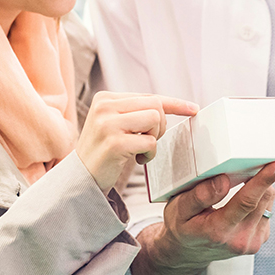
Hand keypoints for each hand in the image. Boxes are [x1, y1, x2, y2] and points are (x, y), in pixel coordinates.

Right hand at [76, 91, 198, 193]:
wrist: (81, 179)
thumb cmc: (104, 152)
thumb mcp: (115, 124)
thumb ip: (135, 112)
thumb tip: (169, 106)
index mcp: (106, 98)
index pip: (149, 95)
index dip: (174, 103)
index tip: (193, 108)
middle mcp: (105, 106)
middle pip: (155, 105)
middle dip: (161, 125)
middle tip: (149, 141)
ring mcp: (108, 123)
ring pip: (155, 119)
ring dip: (155, 139)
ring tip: (141, 150)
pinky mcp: (113, 142)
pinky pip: (150, 142)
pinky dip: (150, 154)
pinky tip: (137, 159)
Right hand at [130, 161, 274, 274]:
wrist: (187, 253)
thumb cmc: (182, 226)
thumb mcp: (180, 209)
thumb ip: (199, 196)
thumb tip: (223, 181)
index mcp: (219, 231)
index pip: (247, 202)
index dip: (264, 180)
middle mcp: (239, 239)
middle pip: (263, 198)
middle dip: (262, 176)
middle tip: (253, 161)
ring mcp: (251, 243)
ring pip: (268, 202)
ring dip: (260, 187)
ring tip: (242, 182)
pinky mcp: (258, 241)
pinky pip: (267, 210)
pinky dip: (259, 199)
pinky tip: (243, 198)